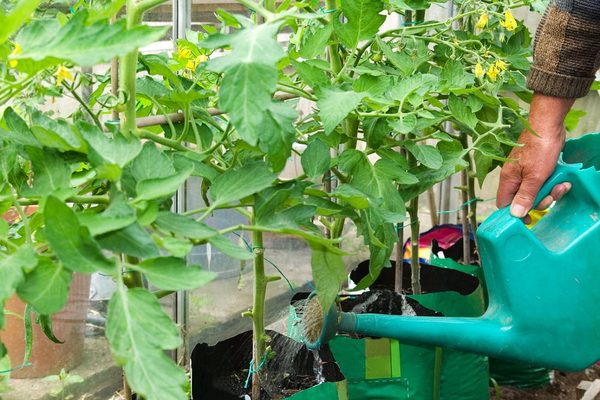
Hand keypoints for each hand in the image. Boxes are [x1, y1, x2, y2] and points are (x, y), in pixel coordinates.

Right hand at [497, 94, 574, 216]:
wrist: (548, 124)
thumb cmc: (539, 148)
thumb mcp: (535, 177)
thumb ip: (525, 197)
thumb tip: (515, 214)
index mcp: (508, 180)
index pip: (504, 204)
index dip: (515, 214)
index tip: (529, 220)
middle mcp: (515, 178)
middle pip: (523, 200)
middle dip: (541, 201)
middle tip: (552, 195)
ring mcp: (526, 173)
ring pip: (536, 192)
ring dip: (550, 192)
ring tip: (561, 184)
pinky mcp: (536, 168)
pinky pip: (542, 183)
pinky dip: (552, 183)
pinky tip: (561, 179)